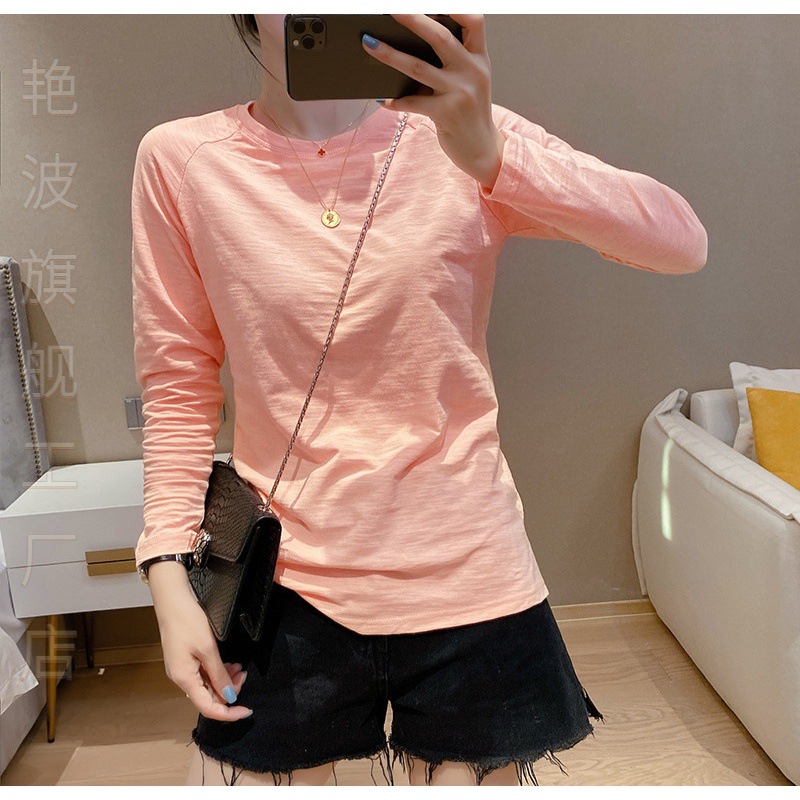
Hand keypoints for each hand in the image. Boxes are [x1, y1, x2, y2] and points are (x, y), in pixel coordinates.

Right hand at [148, 560, 252, 720]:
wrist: (172, 600)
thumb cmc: (187, 621)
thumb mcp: (208, 648)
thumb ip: (219, 674)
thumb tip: (229, 696)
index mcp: (184, 679)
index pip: (208, 708)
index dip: (228, 713)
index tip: (246, 711)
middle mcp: (181, 678)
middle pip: (208, 697)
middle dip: (229, 691)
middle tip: (244, 676)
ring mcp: (182, 668)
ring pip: (207, 685)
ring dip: (224, 680)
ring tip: (239, 668)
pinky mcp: (184, 659)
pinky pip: (203, 673)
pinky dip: (217, 671)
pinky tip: (228, 663)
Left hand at [362, 14, 504, 190]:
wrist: (482, 149)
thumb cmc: (469, 112)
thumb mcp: (469, 80)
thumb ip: (452, 60)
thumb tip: (410, 43)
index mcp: (479, 57)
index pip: (474, 20)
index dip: (454, 6)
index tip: (433, 1)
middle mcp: (472, 71)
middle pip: (440, 36)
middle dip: (412, 19)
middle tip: (389, 8)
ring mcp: (459, 93)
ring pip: (418, 67)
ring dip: (390, 54)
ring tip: (369, 43)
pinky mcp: (446, 114)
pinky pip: (413, 102)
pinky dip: (394, 100)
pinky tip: (381, 98)